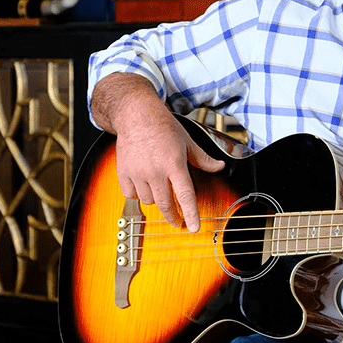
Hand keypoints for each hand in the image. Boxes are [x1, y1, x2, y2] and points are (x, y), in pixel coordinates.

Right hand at [91, 73, 223, 229]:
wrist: (136, 115)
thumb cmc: (163, 126)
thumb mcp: (188, 141)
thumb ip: (203, 159)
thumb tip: (219, 167)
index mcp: (174, 164)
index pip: (185, 196)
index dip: (191, 214)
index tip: (194, 228)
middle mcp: (156, 170)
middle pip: (166, 204)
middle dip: (173, 217)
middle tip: (177, 221)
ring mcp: (138, 172)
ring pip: (149, 201)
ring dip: (156, 201)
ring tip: (160, 192)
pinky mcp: (123, 172)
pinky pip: (131, 194)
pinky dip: (138, 195)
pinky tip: (143, 187)